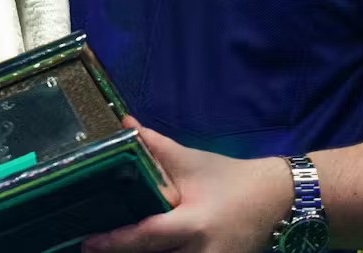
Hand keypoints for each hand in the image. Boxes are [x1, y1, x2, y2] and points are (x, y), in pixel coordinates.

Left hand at [83, 117, 292, 252]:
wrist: (274, 198)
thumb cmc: (229, 177)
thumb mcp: (192, 160)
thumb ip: (155, 146)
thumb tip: (124, 124)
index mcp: (193, 223)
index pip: (147, 236)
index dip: (115, 241)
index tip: (88, 241)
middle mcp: (201, 252)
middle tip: (88, 248)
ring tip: (112, 250)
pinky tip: (143, 251)